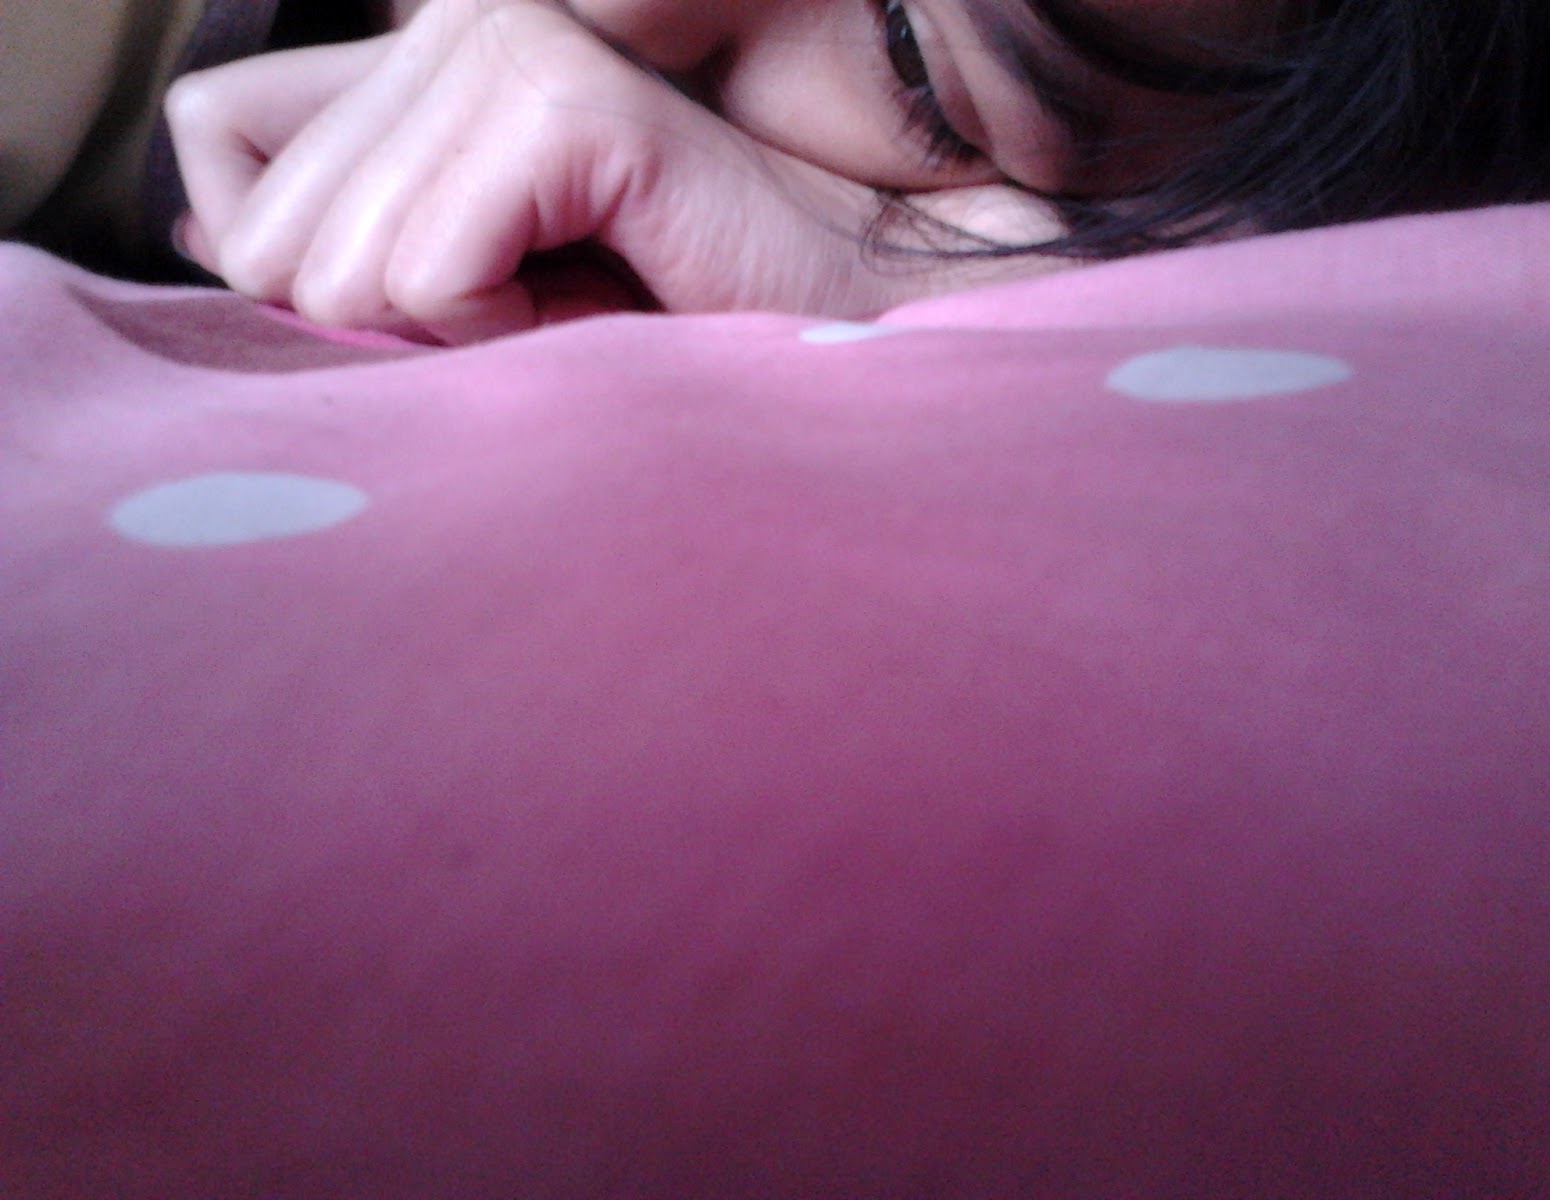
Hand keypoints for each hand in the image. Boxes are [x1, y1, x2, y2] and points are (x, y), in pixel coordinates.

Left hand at [166, 0, 1043, 341]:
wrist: (828, 330)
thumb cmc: (656, 318)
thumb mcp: (471, 277)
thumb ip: (348, 222)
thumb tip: (204, 222)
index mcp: (427, 47)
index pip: (215, 128)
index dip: (294, 255)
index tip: (449, 289)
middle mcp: (455, 17)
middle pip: (264, 230)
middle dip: (389, 321)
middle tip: (526, 307)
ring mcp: (507, 45)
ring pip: (333, 269)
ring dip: (456, 336)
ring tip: (568, 303)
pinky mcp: (563, 105)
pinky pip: (422, 279)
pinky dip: (501, 336)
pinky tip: (594, 302)